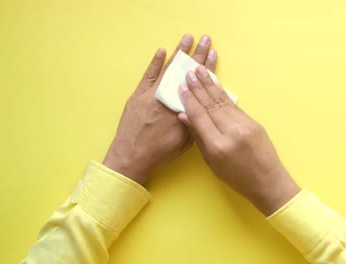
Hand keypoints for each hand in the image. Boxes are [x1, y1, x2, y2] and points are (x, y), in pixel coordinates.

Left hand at [103, 34, 216, 184]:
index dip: (206, 67)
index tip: (213, 53)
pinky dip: (155, 63)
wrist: (132, 156)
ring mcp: (151, 93)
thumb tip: (201, 106)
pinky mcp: (138, 95)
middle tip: (205, 39)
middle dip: (196, 54)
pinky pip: (148, 75)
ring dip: (178, 53)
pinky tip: (162, 51)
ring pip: (168, 69)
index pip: (198, 82)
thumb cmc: (161, 151)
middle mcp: (167, 96)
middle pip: (184, 71)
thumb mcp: (186, 140)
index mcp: (181, 107)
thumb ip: (194, 120)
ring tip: (188, 38)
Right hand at [178, 66, 300, 215]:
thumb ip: (199, 137)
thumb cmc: (236, 177)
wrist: (268, 182)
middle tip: (189, 72)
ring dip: (210, 85)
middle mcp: (231, 132)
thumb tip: (184, 115)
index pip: (199, 116)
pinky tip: (215, 86)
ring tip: (201, 71)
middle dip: (198, 87)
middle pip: (210, 105)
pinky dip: (223, 94)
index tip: (181, 87)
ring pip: (223, 101)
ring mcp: (245, 125)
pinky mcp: (253, 122)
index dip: (189, 100)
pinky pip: (233, 106)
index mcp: (218, 145)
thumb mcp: (212, 162)